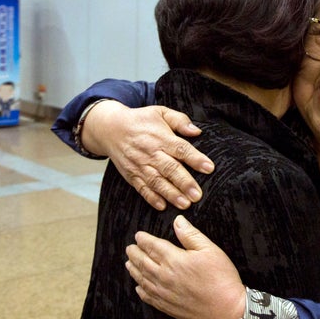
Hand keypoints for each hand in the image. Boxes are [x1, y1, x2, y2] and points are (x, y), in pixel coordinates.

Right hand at [82, 101, 214, 209]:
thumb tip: (197, 131)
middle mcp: (151, 152)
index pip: (180, 148)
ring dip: (171, 194)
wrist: (110, 129)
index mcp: (161, 137)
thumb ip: (180, 121)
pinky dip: (151, 198)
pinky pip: (142, 188)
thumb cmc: (141, 120)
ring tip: (185, 204)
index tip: (209, 168)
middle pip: (170, 168)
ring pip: (157, 182)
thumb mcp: (160, 112)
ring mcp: (140, 165)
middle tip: (197, 195)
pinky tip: (162, 206)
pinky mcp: (131, 175)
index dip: (195, 158)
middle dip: (184, 183)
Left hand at [125, 216, 245, 318]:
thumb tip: (178, 221)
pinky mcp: (167, 306)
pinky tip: (138, 287)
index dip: (144, 240)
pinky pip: (148, 297)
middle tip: (130, 248)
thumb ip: (190, 235)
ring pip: (142, 279)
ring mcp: (164, 293)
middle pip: (143, 262)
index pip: (153, 246)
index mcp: (174, 259)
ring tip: (128, 263)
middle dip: (134, 253)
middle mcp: (164, 276)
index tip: (138, 236)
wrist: (225, 311)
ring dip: (133, 270)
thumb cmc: (221, 278)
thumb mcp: (210, 250)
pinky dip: (141, 291)